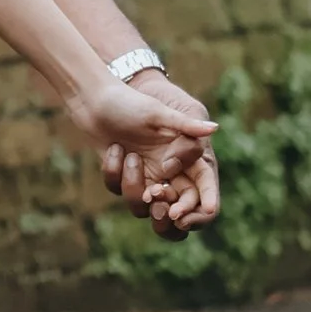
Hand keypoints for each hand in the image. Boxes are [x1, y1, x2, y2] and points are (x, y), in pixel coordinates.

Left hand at [104, 95, 221, 236]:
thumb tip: (214, 128)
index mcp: (187, 157)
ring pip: (145, 207)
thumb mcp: (159, 112)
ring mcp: (145, 177)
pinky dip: (114, 170)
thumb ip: (186, 125)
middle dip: (172, 213)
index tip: (201, 211)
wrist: (96, 98)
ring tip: (132, 157)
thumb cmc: (132, 101)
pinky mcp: (122, 177)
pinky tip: (113, 148)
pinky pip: (118, 189)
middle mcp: (169, 172)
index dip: (205, 203)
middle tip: (163, 207)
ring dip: (135, 186)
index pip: (204, 188)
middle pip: (179, 210)